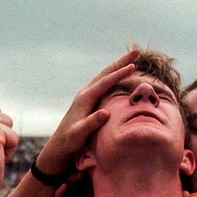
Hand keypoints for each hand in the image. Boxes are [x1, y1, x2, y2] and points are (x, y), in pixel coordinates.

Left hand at [36, 50, 137, 175]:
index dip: (119, 74)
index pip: (105, 82)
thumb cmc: (70, 140)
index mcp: (85, 98)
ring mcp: (86, 95)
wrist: (60, 144)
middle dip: (121, 62)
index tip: (133, 66)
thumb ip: (92, 123)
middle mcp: (85, 93)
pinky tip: (120, 75)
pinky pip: (103, 83)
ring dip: (118, 66)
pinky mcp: (88, 99)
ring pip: (104, 76)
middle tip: (136, 52)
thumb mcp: (80, 133)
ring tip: (132, 59)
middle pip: (105, 73)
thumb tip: (106, 112)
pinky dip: (114, 75)